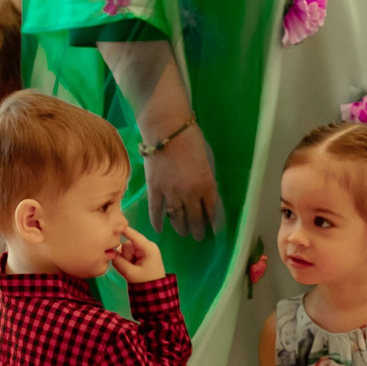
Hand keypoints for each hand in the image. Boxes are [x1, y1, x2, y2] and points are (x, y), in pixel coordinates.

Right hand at [109, 225, 168, 284]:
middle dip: (125, 255)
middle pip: (127, 243)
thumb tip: (110, 253)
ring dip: (126, 258)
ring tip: (133, 268)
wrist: (154, 291)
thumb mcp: (131, 274)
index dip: (124, 230)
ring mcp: (144, 249)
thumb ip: (118, 262)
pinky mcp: (141, 253)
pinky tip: (132, 267)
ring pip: (126, 248)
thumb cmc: (146, 282)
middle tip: (130, 267)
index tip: (115, 223)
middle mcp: (147, 246)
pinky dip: (127, 259)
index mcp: (149, 249)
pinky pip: (128, 252)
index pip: (134, 236)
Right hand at [144, 124, 222, 238]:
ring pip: (176, 217)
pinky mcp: (154, 189)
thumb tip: (205, 192)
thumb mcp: (207, 160)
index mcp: (206, 185)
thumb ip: (206, 178)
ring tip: (183, 233)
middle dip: (197, 229)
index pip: (211, 211)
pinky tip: (160, 229)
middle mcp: (190, 193)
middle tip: (197, 236)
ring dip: (181, 228)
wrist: (166, 129)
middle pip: (194, 218)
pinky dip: (158, 222)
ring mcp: (170, 193)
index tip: (212, 229)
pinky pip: (155, 211)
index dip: (212, 222)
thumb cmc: (191, 139)